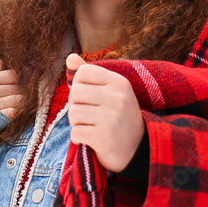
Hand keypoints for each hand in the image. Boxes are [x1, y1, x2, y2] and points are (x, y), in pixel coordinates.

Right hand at [0, 59, 20, 118]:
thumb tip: (3, 58)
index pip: (13, 75)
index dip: (19, 78)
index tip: (19, 83)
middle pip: (17, 87)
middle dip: (20, 90)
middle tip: (19, 93)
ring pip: (19, 99)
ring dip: (19, 101)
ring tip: (15, 102)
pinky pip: (15, 112)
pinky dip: (16, 111)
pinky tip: (12, 110)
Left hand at [66, 53, 143, 172]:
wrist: (137, 148)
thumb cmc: (118, 116)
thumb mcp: (111, 91)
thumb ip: (90, 74)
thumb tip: (70, 57)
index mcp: (119, 82)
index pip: (83, 72)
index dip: (79, 85)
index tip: (89, 97)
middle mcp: (117, 97)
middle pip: (75, 93)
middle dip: (76, 106)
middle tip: (89, 115)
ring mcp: (112, 117)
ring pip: (73, 113)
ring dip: (77, 123)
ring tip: (91, 126)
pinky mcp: (104, 137)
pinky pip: (75, 133)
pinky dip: (78, 138)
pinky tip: (91, 139)